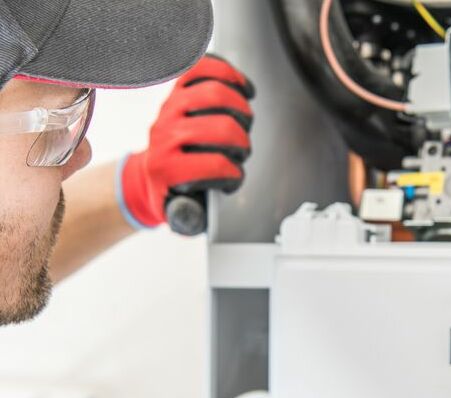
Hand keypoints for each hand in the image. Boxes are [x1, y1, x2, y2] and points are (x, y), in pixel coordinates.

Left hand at [117, 54, 254, 228]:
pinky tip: (242, 88)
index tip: (233, 178)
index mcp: (165, 169)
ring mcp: (170, 109)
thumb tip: (196, 212)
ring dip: (241, 111)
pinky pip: (203, 68)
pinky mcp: (176, 91)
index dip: (234, 175)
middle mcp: (164, 135)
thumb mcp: (178, 214)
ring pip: (216, 94)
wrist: (149, 174)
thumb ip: (190, 218)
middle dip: (241, 143)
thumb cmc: (170, 192)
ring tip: (244, 123)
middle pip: (222, 128)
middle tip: (241, 152)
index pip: (215, 165)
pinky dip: (228, 73)